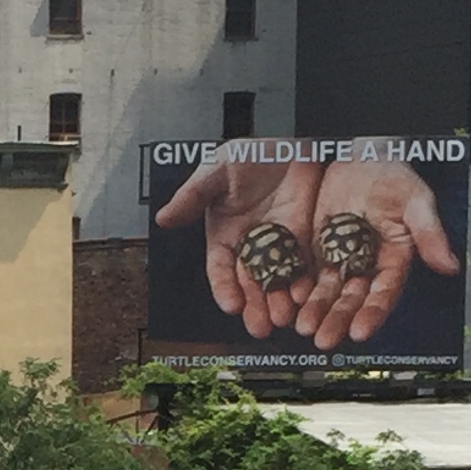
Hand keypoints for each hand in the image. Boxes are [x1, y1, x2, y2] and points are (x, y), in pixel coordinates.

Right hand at [154, 158, 323, 339]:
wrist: (291, 142)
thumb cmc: (250, 155)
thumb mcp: (216, 170)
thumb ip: (192, 196)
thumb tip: (164, 218)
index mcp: (223, 237)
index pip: (221, 270)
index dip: (225, 289)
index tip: (230, 306)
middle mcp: (250, 247)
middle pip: (250, 285)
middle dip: (255, 307)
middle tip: (260, 327)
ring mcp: (278, 247)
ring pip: (277, 282)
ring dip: (280, 302)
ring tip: (284, 318)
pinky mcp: (303, 241)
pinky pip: (304, 267)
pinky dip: (305, 283)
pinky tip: (306, 296)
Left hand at [291, 161, 461, 350]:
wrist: (359, 153)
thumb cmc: (393, 173)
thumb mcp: (415, 198)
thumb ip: (430, 233)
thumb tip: (450, 264)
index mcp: (393, 259)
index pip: (384, 292)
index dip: (373, 312)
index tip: (360, 330)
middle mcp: (366, 265)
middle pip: (352, 299)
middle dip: (338, 319)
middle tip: (324, 339)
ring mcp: (339, 259)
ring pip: (326, 292)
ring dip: (315, 311)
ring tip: (303, 328)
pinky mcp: (316, 249)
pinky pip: (305, 274)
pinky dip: (297, 290)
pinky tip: (287, 303)